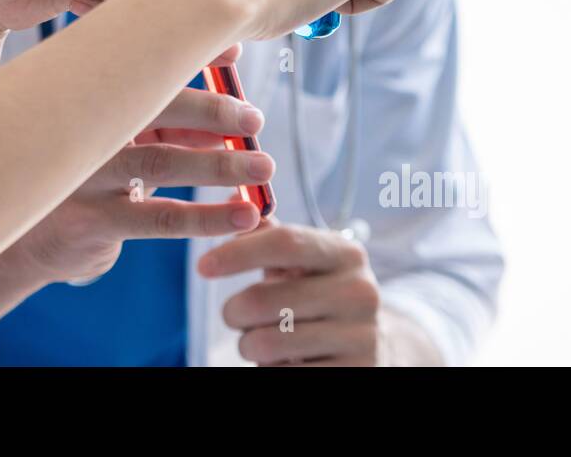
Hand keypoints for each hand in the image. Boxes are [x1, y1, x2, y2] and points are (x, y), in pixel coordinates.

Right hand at [12, 63, 274, 285]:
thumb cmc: (86, 187)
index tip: (236, 50)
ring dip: (219, 164)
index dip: (190, 54)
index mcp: (91, 100)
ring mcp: (82, 175)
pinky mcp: (88, 222)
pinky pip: (158, 218)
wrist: (21, 245)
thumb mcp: (119, 151)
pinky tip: (244, 216)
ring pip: (160, 163)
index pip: (143, 68)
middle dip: (211, 110)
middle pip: (154, 108)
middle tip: (255, 118)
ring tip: (264, 167)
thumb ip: (168, 131)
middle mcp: (83, 128)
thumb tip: (230, 119)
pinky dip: (207, 217)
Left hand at [199, 220, 411, 366]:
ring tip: (263, 338)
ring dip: (249, 343)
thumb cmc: (319, 293)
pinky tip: (285, 359)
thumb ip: (267, 232)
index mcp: (346, 254)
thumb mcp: (302, 261)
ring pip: (266, 342)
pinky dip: (269, 368)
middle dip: (234, 311)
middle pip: (264, 299)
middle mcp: (359, 291)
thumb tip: (233, 197)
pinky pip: (282, 373)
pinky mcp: (353, 372)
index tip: (203, 266)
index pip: (284, 242)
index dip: (237, 252)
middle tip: (235, 314)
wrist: (367, 344)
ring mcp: (360, 336)